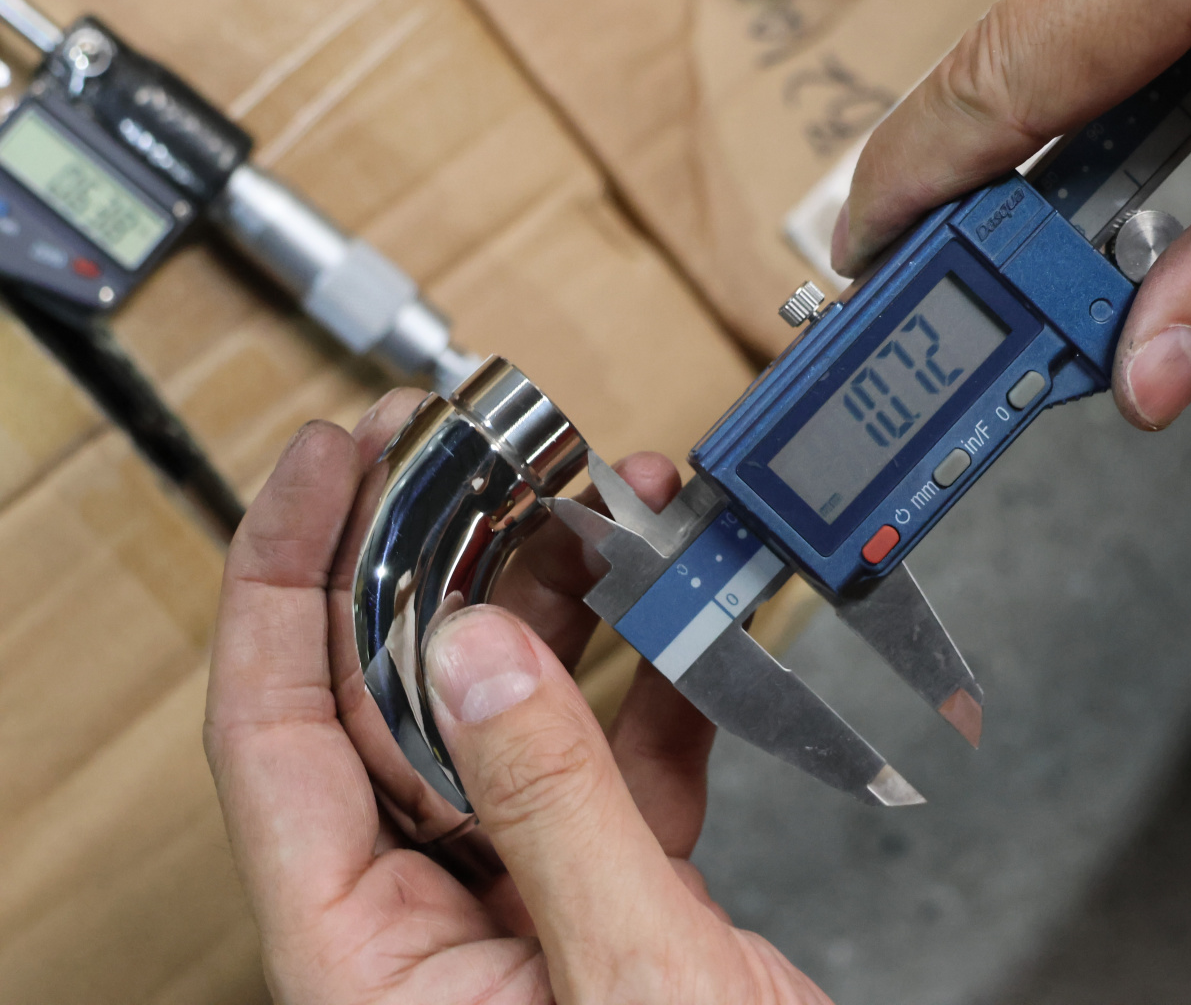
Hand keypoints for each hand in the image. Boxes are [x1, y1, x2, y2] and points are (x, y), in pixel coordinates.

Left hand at [204, 390, 830, 1003]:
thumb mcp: (627, 976)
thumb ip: (551, 807)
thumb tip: (478, 654)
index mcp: (365, 959)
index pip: (275, 730)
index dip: (284, 576)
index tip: (329, 460)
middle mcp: (423, 922)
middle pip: (392, 699)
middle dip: (443, 562)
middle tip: (485, 457)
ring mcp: (519, 904)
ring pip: (508, 716)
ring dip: (565, 610)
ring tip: (605, 516)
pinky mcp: (609, 898)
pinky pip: (615, 766)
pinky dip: (661, 692)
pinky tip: (697, 634)